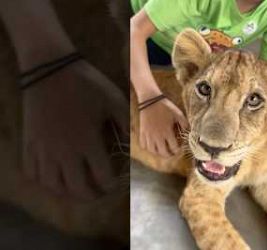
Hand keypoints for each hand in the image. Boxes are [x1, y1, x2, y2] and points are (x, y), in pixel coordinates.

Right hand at [22, 60, 127, 199]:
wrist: (49, 68)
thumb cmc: (86, 83)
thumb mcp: (113, 100)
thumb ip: (125, 123)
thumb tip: (132, 142)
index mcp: (88, 142)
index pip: (102, 177)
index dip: (111, 185)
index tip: (115, 184)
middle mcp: (65, 152)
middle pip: (77, 188)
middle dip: (91, 195)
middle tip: (98, 193)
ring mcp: (44, 149)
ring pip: (53, 185)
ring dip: (67, 192)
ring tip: (77, 188)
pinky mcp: (29, 143)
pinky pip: (32, 173)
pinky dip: (44, 181)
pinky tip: (54, 176)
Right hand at [139, 98, 187, 156]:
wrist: (150, 100)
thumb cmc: (165, 106)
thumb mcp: (178, 113)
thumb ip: (184, 123)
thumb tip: (189, 131)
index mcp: (167, 132)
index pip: (174, 148)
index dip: (178, 151)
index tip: (180, 149)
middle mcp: (157, 136)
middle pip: (163, 152)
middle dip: (169, 155)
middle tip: (172, 154)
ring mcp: (148, 135)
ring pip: (152, 151)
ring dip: (158, 153)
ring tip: (162, 151)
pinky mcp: (142, 133)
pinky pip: (143, 145)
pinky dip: (148, 148)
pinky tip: (152, 145)